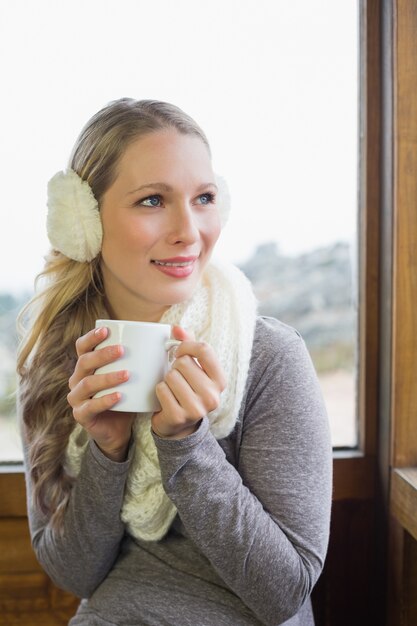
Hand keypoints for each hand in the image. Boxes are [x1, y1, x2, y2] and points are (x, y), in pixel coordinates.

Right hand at [67, 327, 134, 461]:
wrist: (118, 429)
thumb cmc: (126, 396)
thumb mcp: (131, 375)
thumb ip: (143, 357)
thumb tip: (171, 335)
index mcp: (86, 366)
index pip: (82, 346)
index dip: (91, 337)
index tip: (107, 331)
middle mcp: (77, 379)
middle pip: (84, 362)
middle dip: (102, 354)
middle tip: (122, 350)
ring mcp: (77, 398)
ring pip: (88, 383)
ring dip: (107, 377)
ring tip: (127, 374)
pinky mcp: (81, 415)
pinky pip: (91, 406)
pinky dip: (105, 400)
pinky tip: (119, 396)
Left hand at [151, 326, 226, 438]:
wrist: (179, 424)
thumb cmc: (187, 388)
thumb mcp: (194, 367)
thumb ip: (187, 343)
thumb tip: (176, 328)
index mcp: (220, 380)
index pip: (205, 349)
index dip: (186, 346)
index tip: (179, 352)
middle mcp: (213, 396)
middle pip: (184, 362)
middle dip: (175, 367)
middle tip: (178, 378)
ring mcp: (197, 409)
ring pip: (171, 376)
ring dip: (166, 380)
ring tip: (173, 389)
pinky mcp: (179, 416)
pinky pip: (161, 389)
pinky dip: (159, 391)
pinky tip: (166, 399)